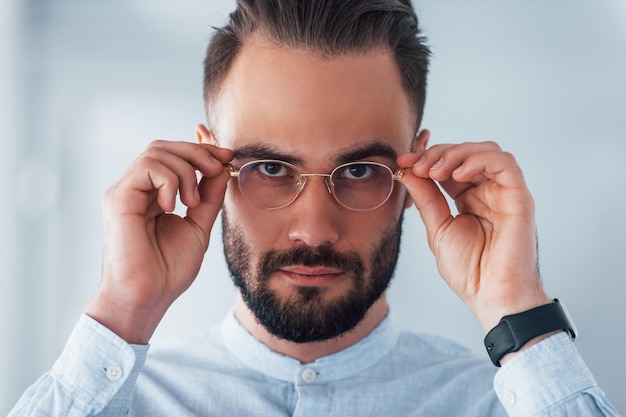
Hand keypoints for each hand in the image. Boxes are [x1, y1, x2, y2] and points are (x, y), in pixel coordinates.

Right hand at [86, 139, 233, 342]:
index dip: (200, 147)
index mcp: (152, 194)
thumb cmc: (168, 269)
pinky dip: (169, 181)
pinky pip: (148, 167)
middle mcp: (136, 189)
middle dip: (197, 152)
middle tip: (217, 169)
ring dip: (186, 170)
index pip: (173, 155)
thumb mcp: (199, 225)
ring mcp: (125, 191)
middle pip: (165, 146)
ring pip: (157, 151)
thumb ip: (209, 195)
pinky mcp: (118, 197)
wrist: (148, 296)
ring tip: (192, 202)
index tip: (226, 154)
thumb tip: (222, 166)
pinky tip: (172, 207)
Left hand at [398, 131, 550, 331]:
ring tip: (436, 171)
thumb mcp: (438, 228)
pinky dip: (479, 160)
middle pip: (467, 152)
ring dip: (457, 153)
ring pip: (487, 151)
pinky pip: (505, 164)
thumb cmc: (470, 270)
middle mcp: (489, 191)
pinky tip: (457, 174)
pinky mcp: (519, 197)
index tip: (403, 162)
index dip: (427, 158)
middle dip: (438, 153)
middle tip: (418, 165)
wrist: (491, 296)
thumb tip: (407, 171)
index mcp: (469, 198)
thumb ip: (426, 198)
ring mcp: (505, 193)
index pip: (450, 164)